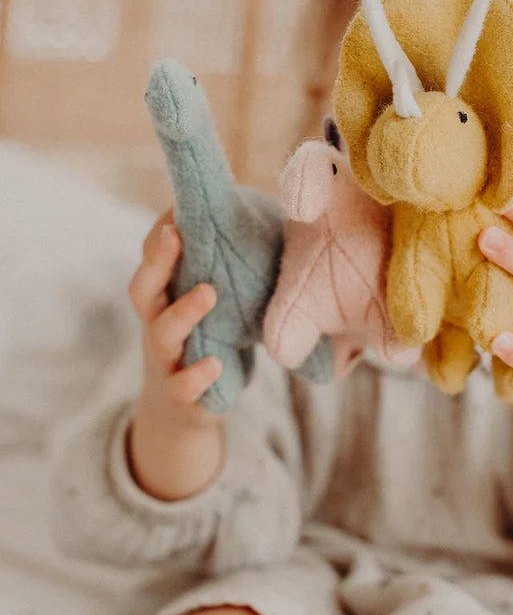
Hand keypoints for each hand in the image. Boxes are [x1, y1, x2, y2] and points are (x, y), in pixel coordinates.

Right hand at [127, 208, 224, 499]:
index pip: (151, 260)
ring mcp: (164, 361)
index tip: (178, 206)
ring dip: (184, 312)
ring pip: (162, 335)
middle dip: (157, 261)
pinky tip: (218, 364)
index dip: (160, 234)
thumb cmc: (205, 341)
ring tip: (210, 292)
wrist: (184, 409)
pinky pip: (184, 386)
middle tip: (175, 234)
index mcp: (164, 299)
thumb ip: (225, 273)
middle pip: (142, 290)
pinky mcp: (181, 396)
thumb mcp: (212, 306)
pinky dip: (198, 375)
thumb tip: (267, 221)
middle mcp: (156, 325)